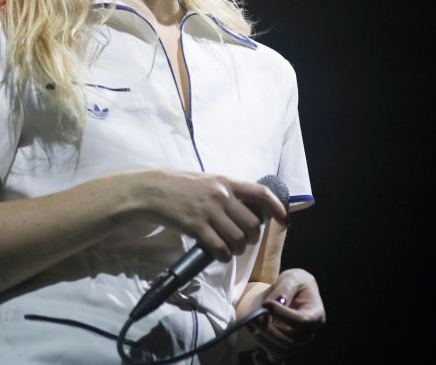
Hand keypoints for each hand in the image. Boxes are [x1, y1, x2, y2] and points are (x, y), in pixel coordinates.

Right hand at [123, 170, 289, 261]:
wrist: (150, 190)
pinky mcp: (196, 226)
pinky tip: (219, 255)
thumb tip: (244, 208)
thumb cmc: (177, 185)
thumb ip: (225, 191)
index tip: (284, 220)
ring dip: (238, 250)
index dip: (277, 208)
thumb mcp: (205, 180)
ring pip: (238, 239)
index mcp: (226, 181)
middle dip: (251, 239)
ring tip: (231, 249)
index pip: (261, 193)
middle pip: (252, 225)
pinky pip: (220, 248)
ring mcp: (209, 211)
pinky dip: (223, 256)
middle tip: (243, 242)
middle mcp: (221, 195)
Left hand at [247, 269, 325, 362]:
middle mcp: (308, 334)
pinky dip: (265, 361)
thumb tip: (275, 303)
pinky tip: (255, 354)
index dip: (283, 315)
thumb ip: (284, 289)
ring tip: (249, 324)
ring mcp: (296, 343)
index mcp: (316, 315)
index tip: (267, 304)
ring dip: (263, 340)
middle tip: (253, 316)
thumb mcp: (292, 278)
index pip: (302, 322)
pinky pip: (276, 361)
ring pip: (281, 351)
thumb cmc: (294, 283)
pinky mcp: (284, 348)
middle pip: (291, 340)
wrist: (290, 292)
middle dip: (269, 329)